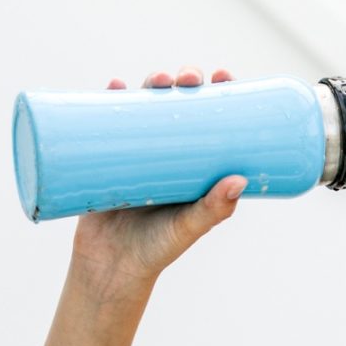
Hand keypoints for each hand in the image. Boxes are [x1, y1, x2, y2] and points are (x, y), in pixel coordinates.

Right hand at [72, 66, 246, 286]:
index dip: (217, 94)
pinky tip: (113, 86)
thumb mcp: (188, 228)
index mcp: (192, 166)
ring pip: (144, 108)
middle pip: (176, 106)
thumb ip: (213, 209)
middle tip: (187, 78)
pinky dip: (108, 101)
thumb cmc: (155, 250)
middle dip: (184, 82)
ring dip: (150, 85)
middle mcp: (165, 154)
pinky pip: (106, 123)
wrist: (109, 269)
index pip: (209, 121)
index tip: (222, 76)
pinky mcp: (106, 158)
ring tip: (155, 79)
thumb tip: (239, 180)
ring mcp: (135, 154)